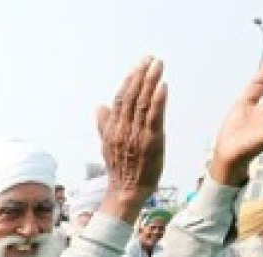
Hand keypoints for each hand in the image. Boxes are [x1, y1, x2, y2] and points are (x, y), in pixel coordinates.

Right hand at [96, 57, 166, 217]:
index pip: (119, 98)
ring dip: (150, 81)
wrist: (126, 190)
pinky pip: (153, 117)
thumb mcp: (107, 145)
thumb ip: (104, 124)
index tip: (137, 66)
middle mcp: (122, 128)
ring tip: (158, 65)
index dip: (129, 80)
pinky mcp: (151, 141)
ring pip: (142, 102)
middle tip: (150, 58)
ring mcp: (136, 134)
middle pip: (131, 96)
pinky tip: (163, 85)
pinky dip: (158, 100)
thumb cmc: (121, 169)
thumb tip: (99, 106)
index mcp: (113, 128)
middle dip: (141, 75)